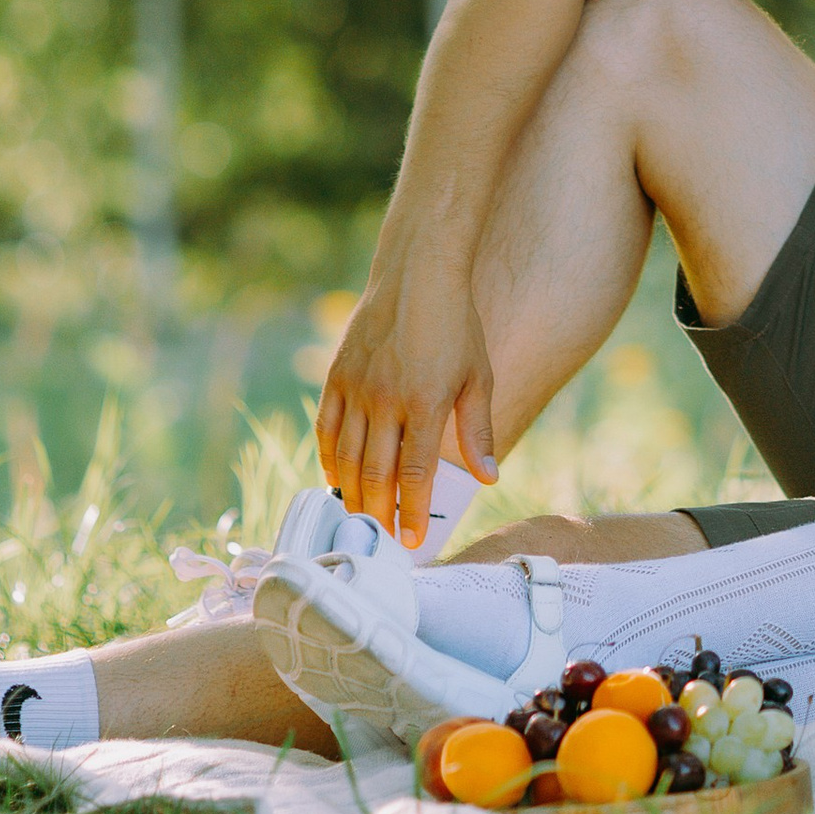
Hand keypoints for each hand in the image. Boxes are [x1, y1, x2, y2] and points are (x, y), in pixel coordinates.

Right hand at [315, 249, 497, 548]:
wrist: (416, 273)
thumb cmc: (456, 325)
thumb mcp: (479, 376)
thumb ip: (478, 431)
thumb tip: (489, 478)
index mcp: (425, 401)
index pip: (415, 474)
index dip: (413, 512)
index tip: (413, 541)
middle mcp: (385, 398)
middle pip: (375, 472)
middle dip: (380, 513)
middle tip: (385, 540)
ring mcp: (356, 387)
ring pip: (345, 456)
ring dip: (352, 492)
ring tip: (362, 517)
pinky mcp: (336, 375)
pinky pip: (325, 427)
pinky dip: (328, 458)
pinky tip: (337, 477)